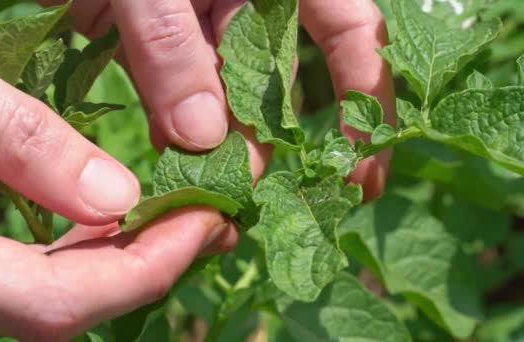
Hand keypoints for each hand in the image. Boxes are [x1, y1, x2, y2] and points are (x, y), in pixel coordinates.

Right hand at [0, 20, 237, 339]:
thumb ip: (4, 136)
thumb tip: (118, 194)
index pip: (60, 302)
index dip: (149, 265)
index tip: (208, 217)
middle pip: (56, 309)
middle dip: (146, 265)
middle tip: (208, 214)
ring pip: (36, 297)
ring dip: (114, 261)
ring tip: (174, 214)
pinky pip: (8, 276)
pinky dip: (68, 250)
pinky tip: (97, 214)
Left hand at [39, 0, 395, 197]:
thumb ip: (172, 42)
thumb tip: (201, 137)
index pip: (352, 32)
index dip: (367, 98)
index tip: (359, 167)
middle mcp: (250, 1)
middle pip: (280, 81)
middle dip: (270, 143)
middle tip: (249, 196)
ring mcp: (202, 25)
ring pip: (225, 98)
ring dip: (218, 149)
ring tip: (209, 196)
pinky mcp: (159, 45)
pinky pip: (176, 96)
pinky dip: (174, 133)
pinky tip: (174, 165)